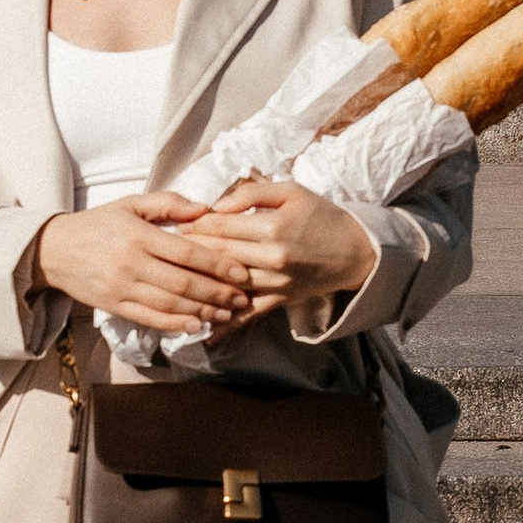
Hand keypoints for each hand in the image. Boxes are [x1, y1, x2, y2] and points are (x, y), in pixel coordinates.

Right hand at [35, 194, 257, 334]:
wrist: (52, 249)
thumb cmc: (97, 223)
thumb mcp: (130, 204)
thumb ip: (169, 203)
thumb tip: (206, 209)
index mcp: (138, 234)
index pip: (187, 252)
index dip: (218, 264)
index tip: (241, 272)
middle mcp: (131, 263)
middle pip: (184, 283)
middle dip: (218, 293)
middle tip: (242, 298)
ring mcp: (122, 287)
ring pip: (170, 304)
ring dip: (203, 312)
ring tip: (227, 313)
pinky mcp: (114, 306)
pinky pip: (150, 319)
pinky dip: (175, 325)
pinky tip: (197, 325)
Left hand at [185, 176, 375, 327]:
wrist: (354, 251)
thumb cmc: (321, 216)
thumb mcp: (291, 191)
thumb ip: (252, 193)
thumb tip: (217, 205)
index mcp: (273, 228)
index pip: (222, 227)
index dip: (197, 225)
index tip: (180, 224)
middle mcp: (273, 258)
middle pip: (219, 255)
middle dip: (192, 252)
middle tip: (168, 249)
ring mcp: (275, 283)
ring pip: (228, 284)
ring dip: (201, 284)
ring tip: (175, 280)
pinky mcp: (279, 300)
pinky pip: (248, 314)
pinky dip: (225, 324)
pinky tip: (203, 331)